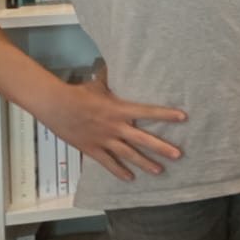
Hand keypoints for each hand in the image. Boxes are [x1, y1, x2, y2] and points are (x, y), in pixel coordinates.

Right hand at [47, 77, 184, 181]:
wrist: (56, 105)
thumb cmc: (80, 93)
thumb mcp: (100, 84)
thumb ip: (113, 78)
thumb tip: (119, 61)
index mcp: (121, 109)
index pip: (149, 112)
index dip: (166, 115)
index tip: (184, 118)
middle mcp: (116, 127)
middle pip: (143, 140)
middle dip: (162, 147)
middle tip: (178, 155)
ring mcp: (104, 140)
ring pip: (128, 154)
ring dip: (144, 163)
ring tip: (159, 171)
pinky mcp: (92, 149)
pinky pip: (108, 163)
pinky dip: (118, 171)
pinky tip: (129, 178)